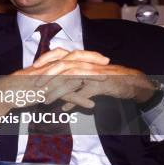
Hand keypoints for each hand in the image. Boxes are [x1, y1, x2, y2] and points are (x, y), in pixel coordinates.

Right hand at [0, 49, 107, 120]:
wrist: (4, 92)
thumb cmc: (21, 88)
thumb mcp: (41, 84)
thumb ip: (57, 83)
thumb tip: (72, 84)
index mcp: (48, 65)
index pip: (70, 56)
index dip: (86, 55)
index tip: (100, 57)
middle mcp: (49, 68)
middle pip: (73, 60)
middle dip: (91, 60)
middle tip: (107, 61)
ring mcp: (47, 78)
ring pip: (71, 74)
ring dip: (89, 77)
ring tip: (105, 79)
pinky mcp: (44, 90)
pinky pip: (63, 93)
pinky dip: (78, 98)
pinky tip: (90, 104)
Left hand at [33, 49, 152, 110]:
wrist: (131, 82)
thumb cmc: (108, 81)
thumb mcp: (88, 84)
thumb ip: (74, 93)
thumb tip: (63, 107)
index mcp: (80, 60)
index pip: (59, 55)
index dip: (45, 60)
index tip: (32, 67)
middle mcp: (85, 64)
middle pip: (62, 65)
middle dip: (47, 75)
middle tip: (35, 86)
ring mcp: (93, 73)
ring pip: (71, 78)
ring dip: (57, 89)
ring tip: (46, 100)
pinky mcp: (101, 83)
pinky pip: (85, 92)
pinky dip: (75, 100)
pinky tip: (65, 109)